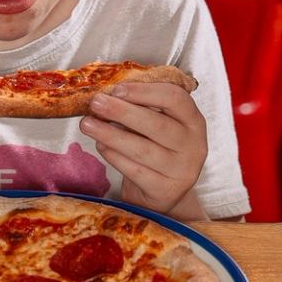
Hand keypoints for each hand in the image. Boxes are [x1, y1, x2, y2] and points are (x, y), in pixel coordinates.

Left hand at [80, 81, 207, 214]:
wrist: (164, 192)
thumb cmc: (159, 149)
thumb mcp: (162, 124)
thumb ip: (144, 108)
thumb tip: (109, 94)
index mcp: (194, 121)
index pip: (175, 98)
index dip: (145, 91)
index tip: (117, 89)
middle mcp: (193, 145)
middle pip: (157, 124)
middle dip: (122, 111)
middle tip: (96, 103)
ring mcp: (181, 170)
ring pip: (142, 149)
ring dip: (111, 134)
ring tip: (87, 124)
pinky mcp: (164, 190)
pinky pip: (134, 171)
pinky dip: (114, 156)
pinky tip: (101, 145)